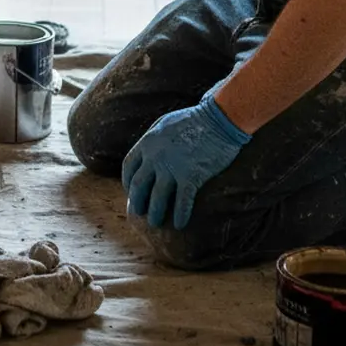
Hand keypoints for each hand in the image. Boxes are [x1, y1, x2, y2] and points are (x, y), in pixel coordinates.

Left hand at [122, 92, 250, 229]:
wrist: (218, 120)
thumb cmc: (193, 120)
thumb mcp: (163, 125)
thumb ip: (152, 140)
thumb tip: (146, 155)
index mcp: (146, 143)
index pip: (129, 167)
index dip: (127, 182)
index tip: (130, 191)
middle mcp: (155, 157)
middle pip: (139, 185)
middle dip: (137, 201)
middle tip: (139, 212)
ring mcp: (172, 168)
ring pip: (157, 198)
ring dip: (155, 213)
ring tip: (155, 222)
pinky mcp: (191, 176)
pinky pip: (182, 202)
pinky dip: (180, 215)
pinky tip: (179, 224)